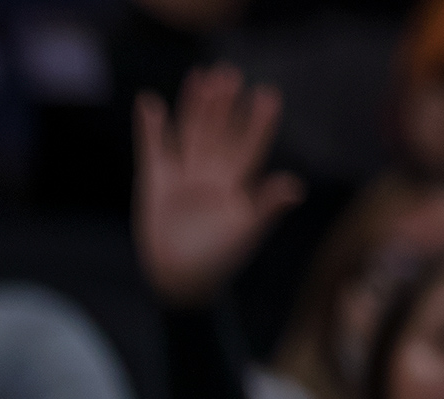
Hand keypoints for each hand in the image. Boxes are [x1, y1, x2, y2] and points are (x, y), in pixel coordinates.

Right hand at [133, 66, 301, 306]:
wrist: (180, 281)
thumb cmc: (218, 261)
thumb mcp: (245, 233)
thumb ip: (266, 206)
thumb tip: (294, 186)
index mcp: (236, 185)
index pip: (250, 146)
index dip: (258, 122)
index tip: (267, 95)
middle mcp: (211, 175)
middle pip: (219, 132)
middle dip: (224, 105)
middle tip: (230, 73)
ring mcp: (183, 176)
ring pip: (190, 133)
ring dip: (194, 106)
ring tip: (200, 75)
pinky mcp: (155, 182)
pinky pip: (153, 149)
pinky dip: (150, 128)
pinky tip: (148, 103)